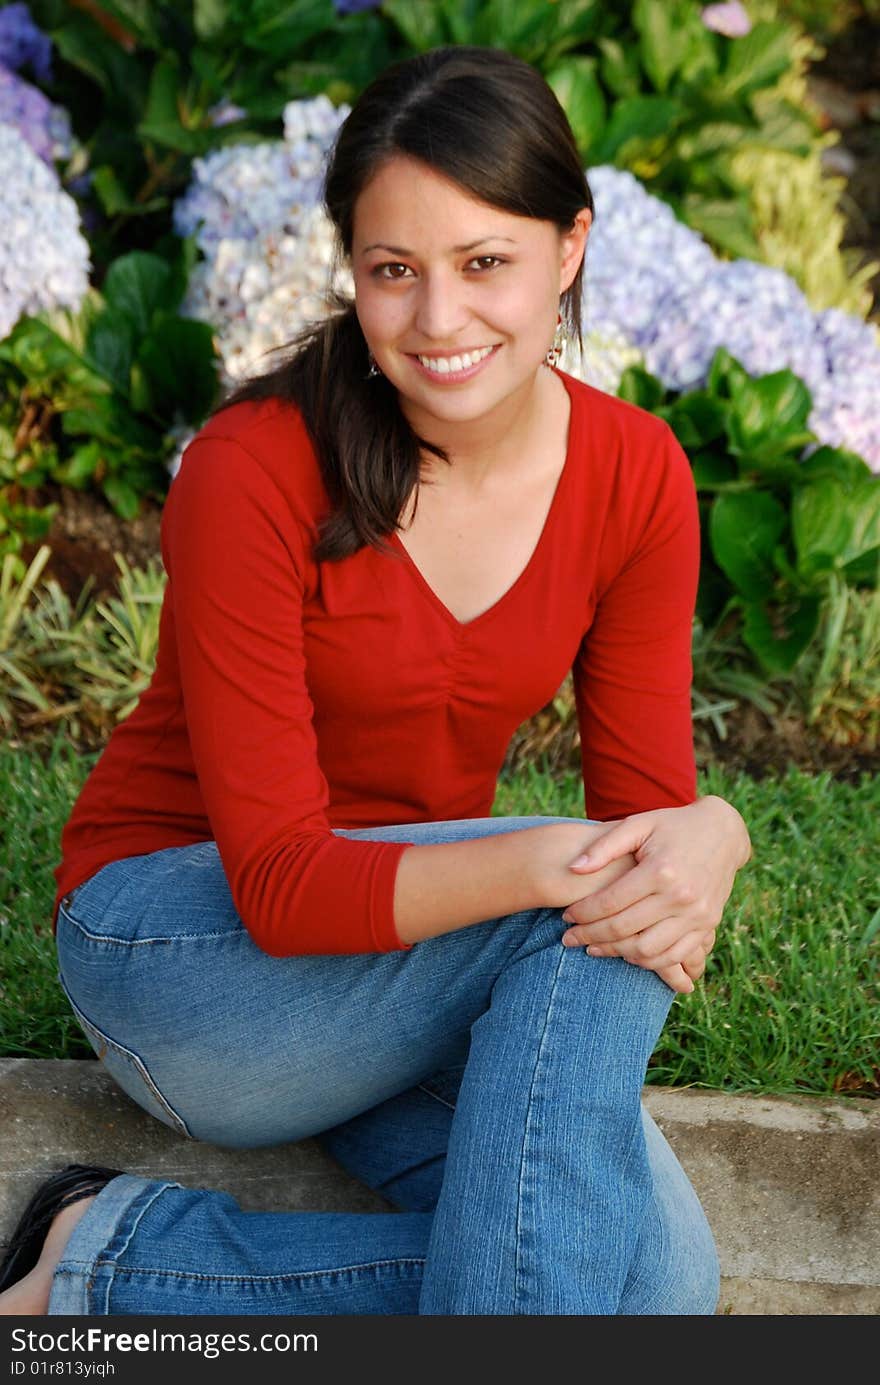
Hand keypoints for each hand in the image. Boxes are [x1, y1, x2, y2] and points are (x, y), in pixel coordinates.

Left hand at [558, 796, 748, 990]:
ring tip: (594, 947)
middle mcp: (680, 896)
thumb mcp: (638, 825)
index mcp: (659, 870)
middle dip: (590, 936)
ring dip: (616, 953)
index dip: (583, 913)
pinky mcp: (708, 925)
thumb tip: (573, 868)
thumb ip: (604, 847)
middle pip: (624, 929)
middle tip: (569, 939)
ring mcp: (697, 914)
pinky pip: (674, 955)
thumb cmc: (672, 826)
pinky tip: (627, 953)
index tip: (565, 916)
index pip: (610, 902)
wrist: (723, 832)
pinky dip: (648, 960)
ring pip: (647, 950)